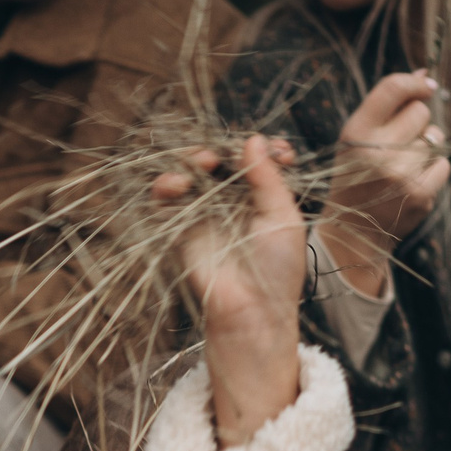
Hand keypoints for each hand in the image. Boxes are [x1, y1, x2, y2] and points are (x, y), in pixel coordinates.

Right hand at [153, 135, 308, 445]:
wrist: (252, 312)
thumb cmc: (277, 270)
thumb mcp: (283, 218)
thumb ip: (268, 178)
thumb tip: (252, 139)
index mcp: (264, 197)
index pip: (258, 160)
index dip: (263, 149)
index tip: (277, 150)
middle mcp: (234, 201)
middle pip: (220, 160)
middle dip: (218, 150)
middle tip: (218, 155)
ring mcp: (207, 213)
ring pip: (191, 173)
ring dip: (190, 160)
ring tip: (199, 163)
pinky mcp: (183, 229)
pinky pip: (167, 199)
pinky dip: (166, 185)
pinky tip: (175, 184)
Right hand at [317, 70, 450, 300]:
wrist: (353, 232)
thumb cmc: (356, 176)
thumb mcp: (357, 139)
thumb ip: (387, 105)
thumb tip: (425, 73)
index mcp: (356, 133)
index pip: (392, 88)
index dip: (415, 82)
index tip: (427, 85)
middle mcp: (377, 152)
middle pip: (420, 112)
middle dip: (416, 122)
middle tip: (399, 144)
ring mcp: (400, 174)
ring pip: (435, 138)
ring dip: (425, 148)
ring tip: (403, 166)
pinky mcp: (420, 194)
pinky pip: (443, 164)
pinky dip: (433, 170)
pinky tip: (413, 182)